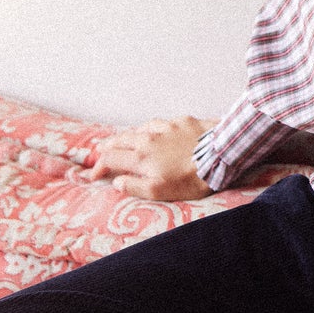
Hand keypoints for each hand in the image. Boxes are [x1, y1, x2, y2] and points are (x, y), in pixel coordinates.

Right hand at [82, 115, 214, 201]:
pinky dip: (153, 128)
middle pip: (121, 140)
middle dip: (107, 146)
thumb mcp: (160, 191)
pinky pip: (162, 122)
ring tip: (125, 139)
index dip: (99, 167)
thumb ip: (135, 187)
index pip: (111, 159)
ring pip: (140, 128)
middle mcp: (149, 139)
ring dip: (129, 135)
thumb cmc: (190, 179)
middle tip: (100, 150)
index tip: (94, 175)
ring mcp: (166, 128)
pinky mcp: (183, 121)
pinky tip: (156, 129)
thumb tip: (116, 182)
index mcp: (141, 157)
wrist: (219, 156)